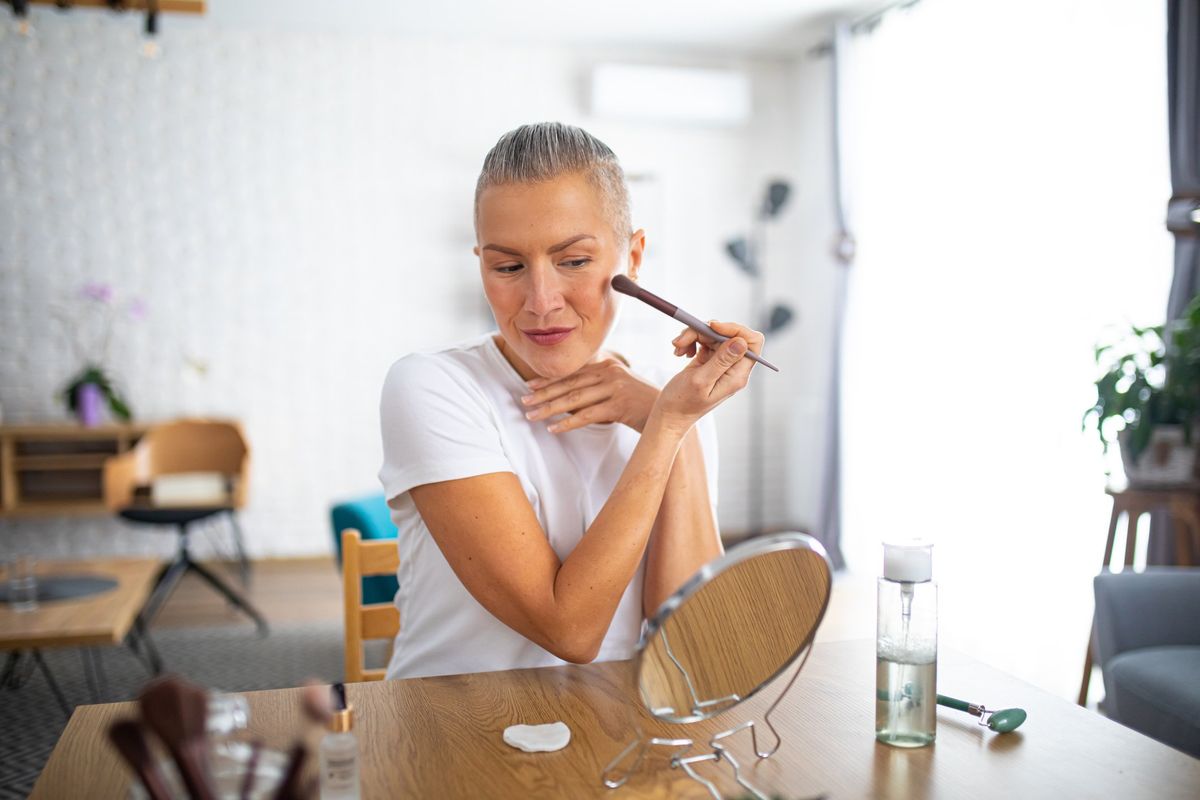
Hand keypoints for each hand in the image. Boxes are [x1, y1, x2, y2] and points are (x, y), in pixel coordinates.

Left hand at [521, 355, 660, 433]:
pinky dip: (568, 422)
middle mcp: (610, 372)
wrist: (669, 414)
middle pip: (569, 385)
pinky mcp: (619, 406)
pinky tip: (553, 428)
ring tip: (532, 416)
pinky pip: (587, 416)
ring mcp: (615, 388)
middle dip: (544, 395)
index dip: (549, 381)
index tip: (529, 387)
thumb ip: (599, 385)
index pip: (572, 373)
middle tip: (523, 403)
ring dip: (550, 409)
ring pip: (574, 400)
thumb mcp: (620, 386)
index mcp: (608, 364)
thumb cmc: (642, 403)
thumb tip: (570, 394)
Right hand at [655, 320, 764, 428]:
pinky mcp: (709, 361)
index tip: (712, 326)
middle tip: (683, 339)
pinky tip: (680, 352)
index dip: (735, 329)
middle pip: (729, 335)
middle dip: (705, 331)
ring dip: (693, 336)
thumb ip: (721, 361)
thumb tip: (741, 342)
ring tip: (677, 348)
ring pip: (714, 335)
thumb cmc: (682, 403)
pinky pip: (704, 341)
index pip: (752, 342)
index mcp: (737, 375)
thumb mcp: (701, 381)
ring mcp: (721, 364)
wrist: (669, 415)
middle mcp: (732, 368)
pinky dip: (691, 341)